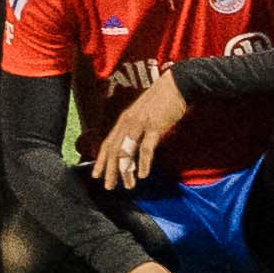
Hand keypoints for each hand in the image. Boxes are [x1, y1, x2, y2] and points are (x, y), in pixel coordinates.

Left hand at [94, 69, 187, 187]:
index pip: (107, 143)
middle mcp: (127, 123)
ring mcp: (140, 125)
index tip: (96, 175)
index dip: (101, 160)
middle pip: (113, 150)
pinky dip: (143, 163)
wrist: (177, 85)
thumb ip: (137, 129)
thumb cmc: (162, 101)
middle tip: (108, 186)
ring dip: (125, 171)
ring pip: (126, 151)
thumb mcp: (144, 115)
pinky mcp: (154, 127)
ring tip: (127, 186)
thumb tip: (133, 145)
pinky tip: (142, 175)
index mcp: (124, 121)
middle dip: (109, 170)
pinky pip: (146, 148)